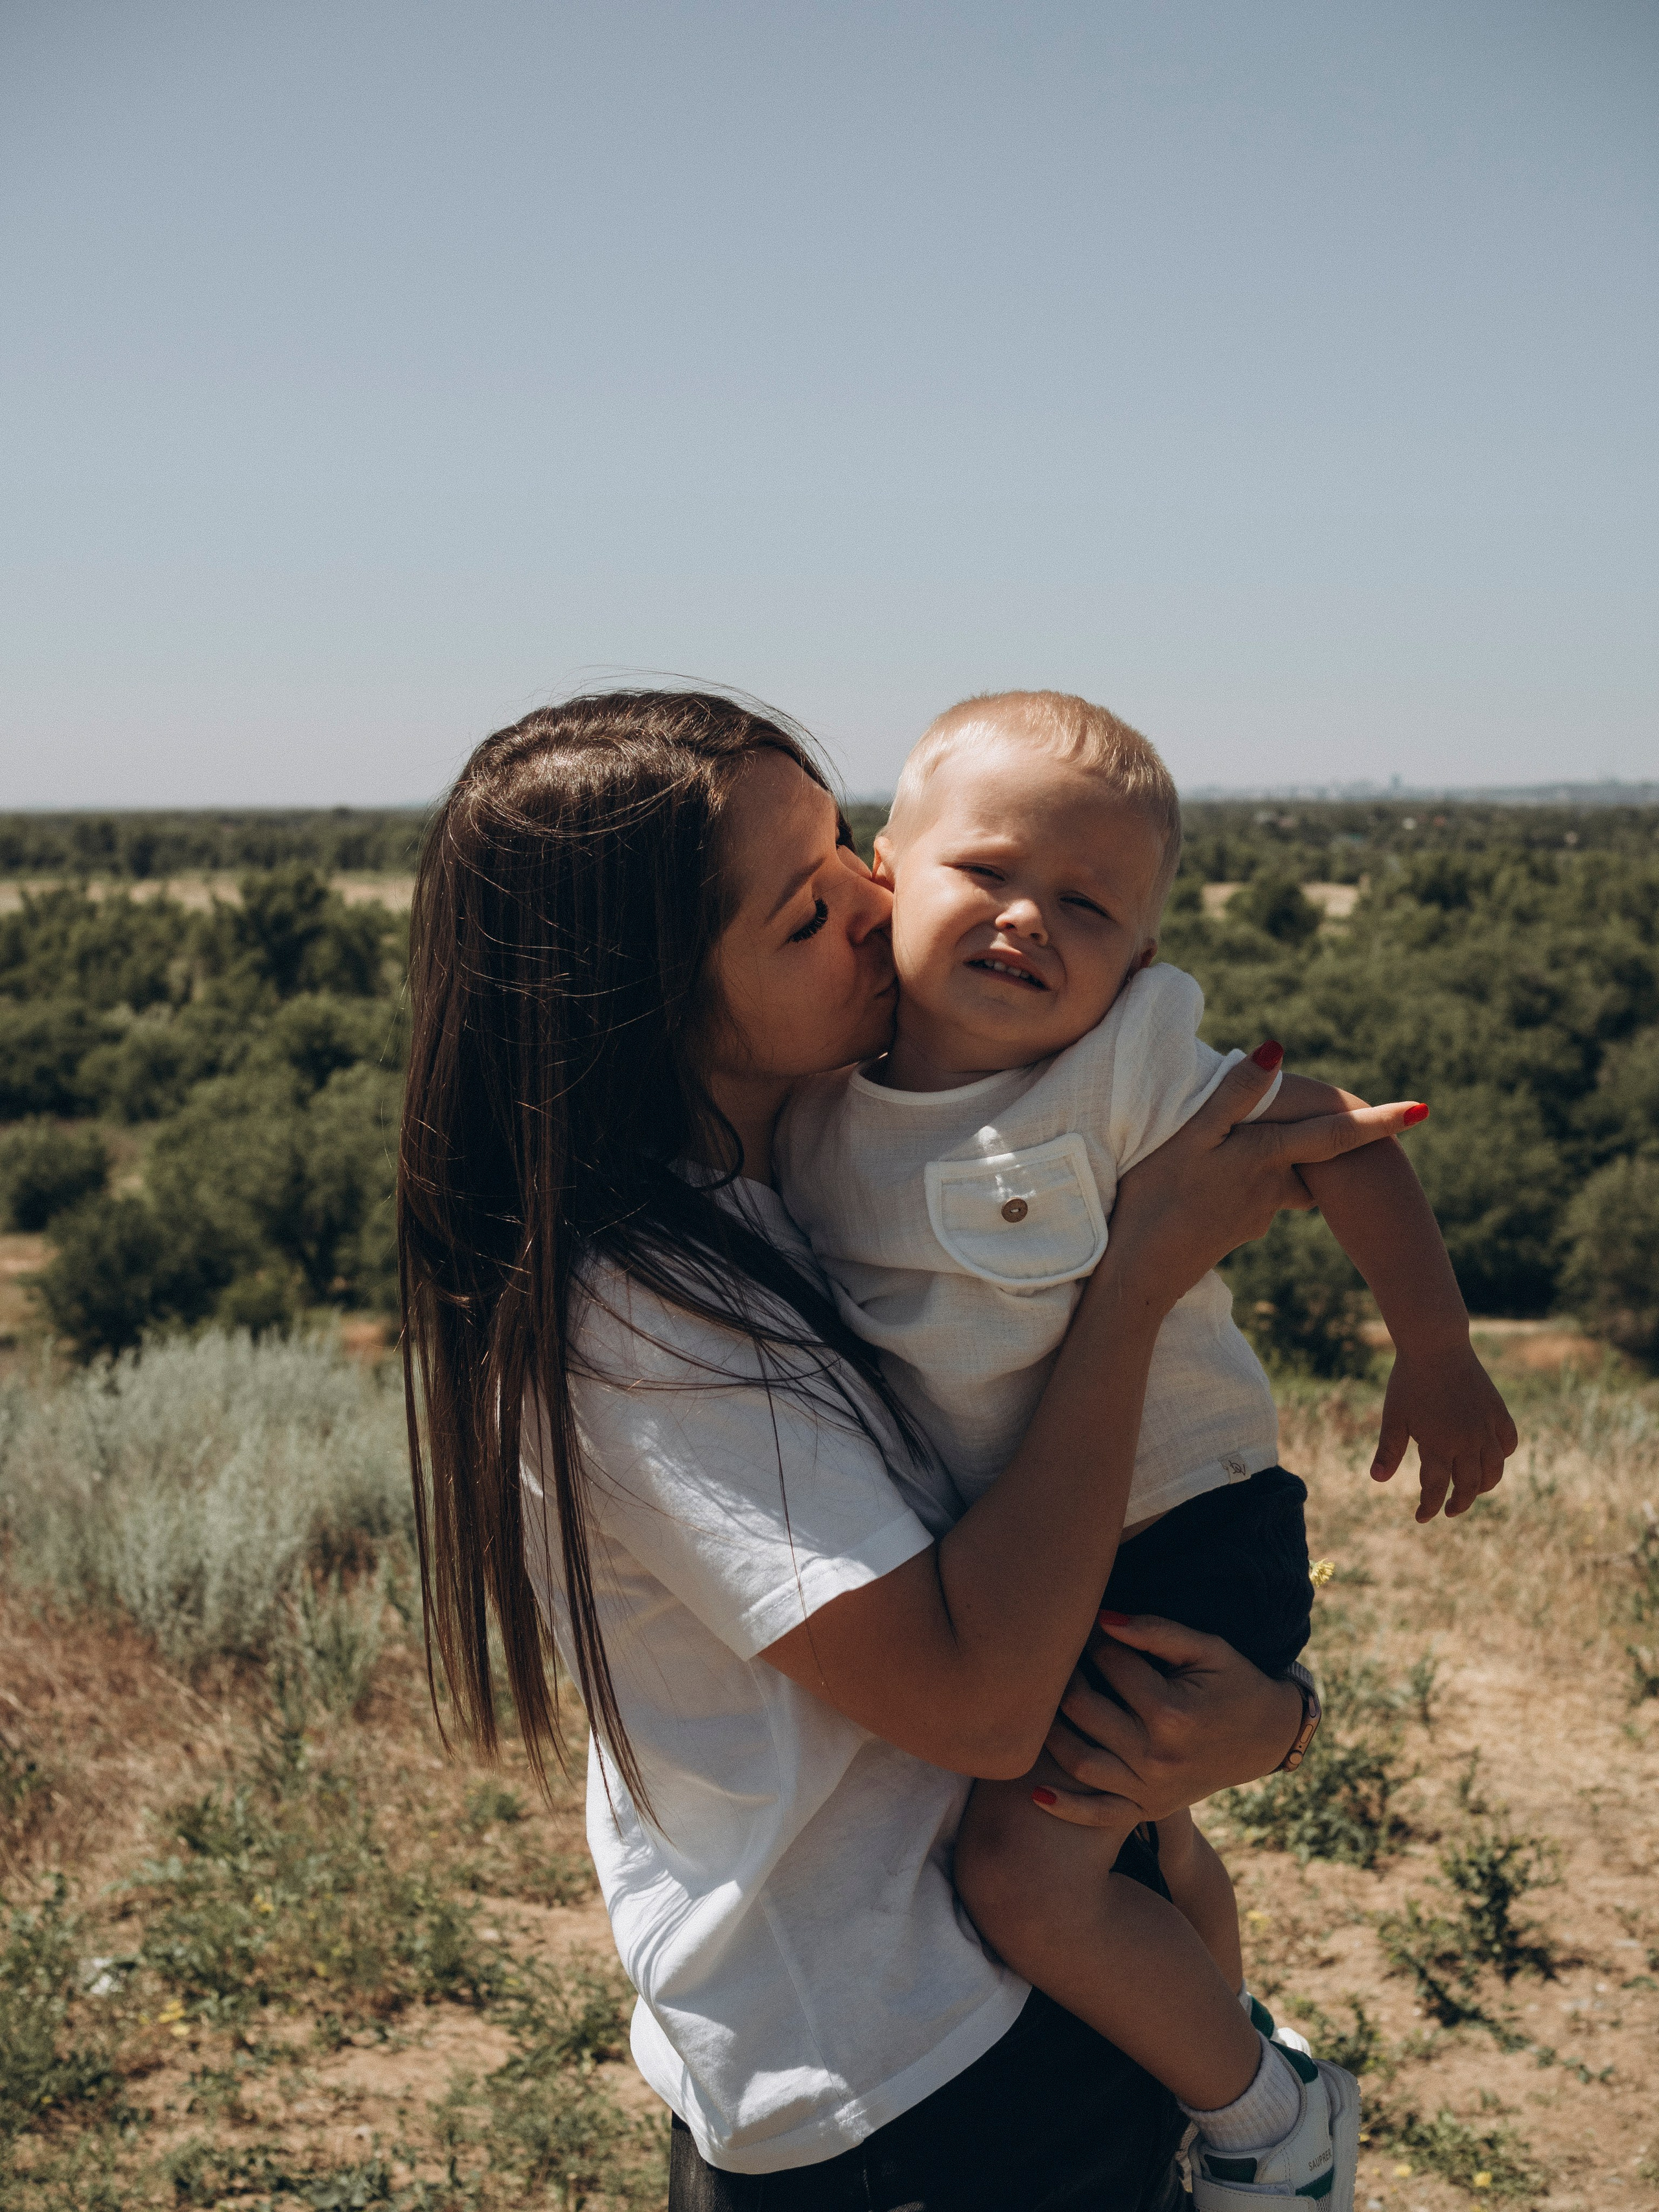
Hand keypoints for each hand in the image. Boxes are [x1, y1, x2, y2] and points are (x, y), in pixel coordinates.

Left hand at [1031, 1613, 1303, 1826]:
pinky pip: (1099, 1815)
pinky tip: (1035, 1792)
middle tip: (1057, 1659)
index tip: (1085, 1625)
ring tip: (1038, 1705)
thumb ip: (1155, 1631)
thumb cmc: (1233, 1682)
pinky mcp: (1149, 1809)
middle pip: (1085, 1709)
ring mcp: (1152, 1788)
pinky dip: (1065, 1807)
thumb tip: (1102, 1617)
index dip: (1094, 1639)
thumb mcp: (1207, 1648)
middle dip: (1065, 1677)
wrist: (1267, 1737)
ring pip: (1080, 1761)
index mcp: (1172, 1711)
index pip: (1110, 1665)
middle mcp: (1158, 1755)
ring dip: (1050, 1733)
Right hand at [1108, 1048, 1431, 1319]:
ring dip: (1272, 1161)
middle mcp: (1272, 1188)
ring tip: (1240, 1146)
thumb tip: (1276, 1050)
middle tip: (1316, 1116)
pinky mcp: (1237, 1231)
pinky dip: (1240, 1184)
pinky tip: (1207, 1185)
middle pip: (1308, 1155)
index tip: (1423, 1111)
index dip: (1377, 1122)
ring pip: (1279, 1176)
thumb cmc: (1158, 1198)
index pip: (1334, 1134)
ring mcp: (1256, 1214)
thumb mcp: (1190, 1136)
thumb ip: (1234, 1093)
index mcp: (1267, 1158)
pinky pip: (1253, 1197)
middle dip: (1318, 1137)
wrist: (1141, 1274)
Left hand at [1371, 1339, 1517, 1520]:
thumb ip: (1389, 1450)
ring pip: (1494, 1470)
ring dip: (1484, 1486)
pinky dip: (1502, 1455)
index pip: (1436, 1489)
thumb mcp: (1394, 1416)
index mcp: (1438, 1446)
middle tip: (1449, 1510)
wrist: (1436, 1345)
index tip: (1421, 1517)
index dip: (1429, 1507)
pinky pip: (1508, 1442)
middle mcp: (1467, 1442)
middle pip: (1469, 1486)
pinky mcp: (1497, 1412)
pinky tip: (1493, 1459)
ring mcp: (1486, 1427)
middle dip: (1459, 1503)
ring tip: (1472, 1491)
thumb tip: (1377, 1480)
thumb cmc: (1409, 1381)